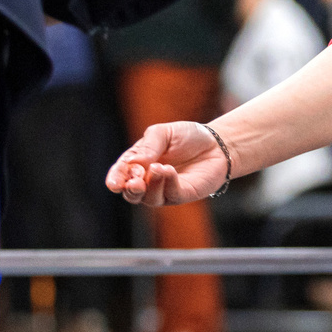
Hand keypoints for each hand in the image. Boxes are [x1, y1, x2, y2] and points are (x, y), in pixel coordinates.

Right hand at [108, 122, 227, 206]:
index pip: (121, 174)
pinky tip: (169, 171)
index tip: (114, 184)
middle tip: (135, 181)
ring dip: (151, 185)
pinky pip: (170, 195)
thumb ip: (148, 146)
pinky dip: (167, 184)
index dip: (116, 179)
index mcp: (138, 163)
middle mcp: (148, 180)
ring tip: (159, 168)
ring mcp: (164, 190)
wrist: (217, 144)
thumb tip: (134, 163)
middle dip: (130, 189)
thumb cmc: (187, 136)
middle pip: (132, 193)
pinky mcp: (182, 195)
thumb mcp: (164, 132)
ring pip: (149, 198)